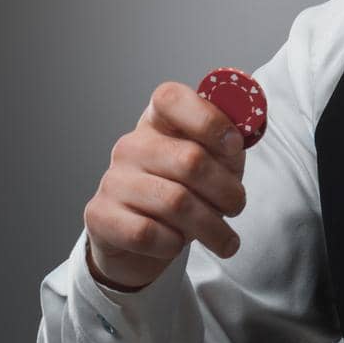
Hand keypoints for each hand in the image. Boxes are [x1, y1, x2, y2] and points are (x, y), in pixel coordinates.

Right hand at [83, 81, 247, 290]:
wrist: (142, 241)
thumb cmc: (186, 191)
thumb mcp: (215, 163)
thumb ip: (229, 144)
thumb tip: (243, 132)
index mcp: (158, 121)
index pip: (171, 98)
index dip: (209, 120)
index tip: (235, 146)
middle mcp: (131, 145)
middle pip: (190, 160)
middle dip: (227, 190)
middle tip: (238, 206)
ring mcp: (112, 179)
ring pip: (175, 202)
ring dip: (211, 226)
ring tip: (225, 238)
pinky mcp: (100, 215)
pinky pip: (147, 233)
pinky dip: (172, 244)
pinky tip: (178, 244)